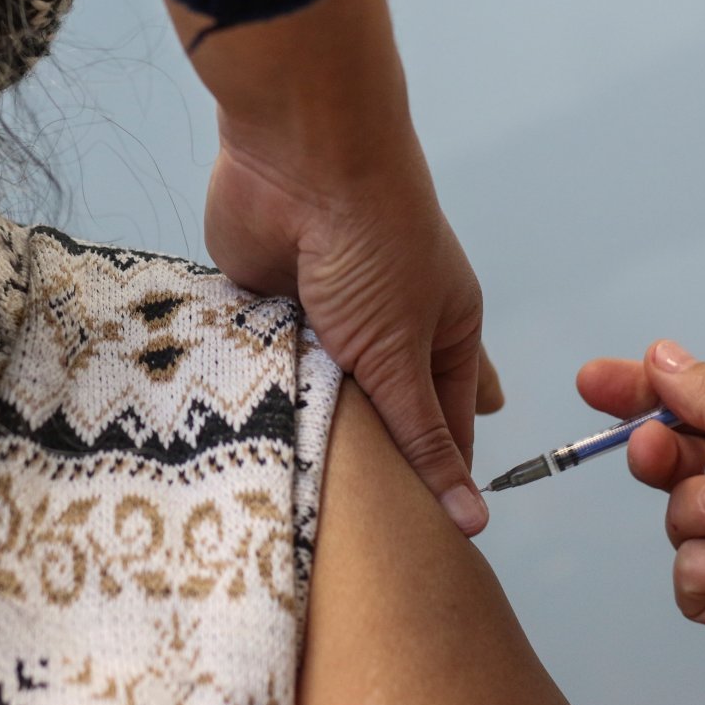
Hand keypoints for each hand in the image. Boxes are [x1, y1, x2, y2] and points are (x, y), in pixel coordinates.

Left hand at [168, 0, 501, 535]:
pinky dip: (250, 385)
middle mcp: (384, 323)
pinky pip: (257, 360)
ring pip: (311, 389)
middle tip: (348, 527)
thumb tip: (472, 521)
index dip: (434, 479)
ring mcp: (321, 313)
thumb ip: (423, 437)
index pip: (444, 424)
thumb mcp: (405, 354)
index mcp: (442, 328)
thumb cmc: (378, 245)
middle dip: (362, 452)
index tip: (414, 544)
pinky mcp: (262, 301)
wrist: (301, 159)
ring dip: (301, 421)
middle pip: (375, 408)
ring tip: (286, 491)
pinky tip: (233, 436)